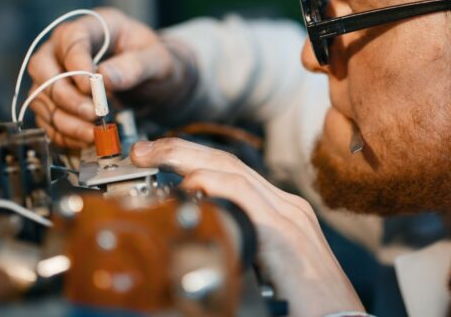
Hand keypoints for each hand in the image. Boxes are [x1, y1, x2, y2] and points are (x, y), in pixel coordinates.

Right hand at [26, 8, 195, 147]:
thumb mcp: (157, 60)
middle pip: (43, 67)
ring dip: (64, 119)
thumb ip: (135, 65)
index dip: (76, 63)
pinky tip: (85, 139)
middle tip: (92, 113)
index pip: (70, 38)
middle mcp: (64, 48)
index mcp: (92, 27)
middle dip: (65, 94)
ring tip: (92, 133)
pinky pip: (48, 118)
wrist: (154, 82)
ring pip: (41, 96)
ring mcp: (56, 74)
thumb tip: (106, 78)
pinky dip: (63, 133)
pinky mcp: (55, 100)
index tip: (90, 86)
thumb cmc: (153, 62)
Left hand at [131, 138, 363, 316]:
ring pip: (232, 170)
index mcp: (281, 213)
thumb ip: (242, 247)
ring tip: (155, 156)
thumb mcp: (265, 269)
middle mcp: (286, 207)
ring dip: (188, 158)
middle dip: (182, 149)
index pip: (232, 171)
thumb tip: (204, 240)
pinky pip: (245, 197)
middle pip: (228, 161)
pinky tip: (190, 185)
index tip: (160, 159)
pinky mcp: (285, 233)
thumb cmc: (306, 305)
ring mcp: (288, 216)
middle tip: (145, 148)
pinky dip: (214, 186)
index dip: (194, 159)